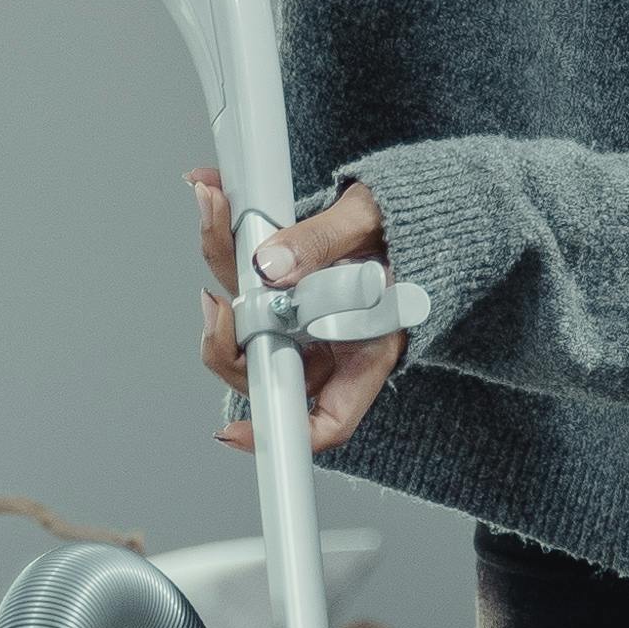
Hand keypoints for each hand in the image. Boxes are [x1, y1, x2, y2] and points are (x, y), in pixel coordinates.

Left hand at [195, 170, 410, 460]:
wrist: (415, 196)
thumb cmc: (414, 221)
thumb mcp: (373, 223)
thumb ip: (324, 242)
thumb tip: (271, 266)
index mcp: (365, 349)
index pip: (326, 418)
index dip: (281, 434)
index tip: (233, 432)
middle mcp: (328, 339)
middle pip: (263, 368)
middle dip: (226, 340)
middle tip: (215, 303)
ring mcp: (301, 312)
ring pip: (243, 315)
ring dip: (222, 264)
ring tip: (213, 208)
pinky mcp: (282, 280)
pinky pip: (243, 270)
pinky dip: (225, 236)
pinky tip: (216, 193)